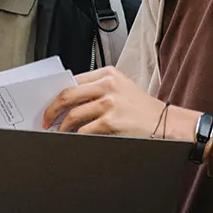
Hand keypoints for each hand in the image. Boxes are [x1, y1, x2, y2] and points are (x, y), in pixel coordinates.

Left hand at [43, 66, 198, 140]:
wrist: (167, 123)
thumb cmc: (143, 109)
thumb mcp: (121, 89)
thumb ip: (97, 90)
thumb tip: (67, 102)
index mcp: (108, 74)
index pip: (73, 81)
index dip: (56, 94)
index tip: (49, 104)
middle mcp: (108, 85)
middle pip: (67, 95)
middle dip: (51, 110)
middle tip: (45, 120)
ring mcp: (110, 103)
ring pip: (73, 114)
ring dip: (61, 126)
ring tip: (58, 132)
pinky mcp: (111, 121)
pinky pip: (84, 130)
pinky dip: (75, 136)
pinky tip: (72, 139)